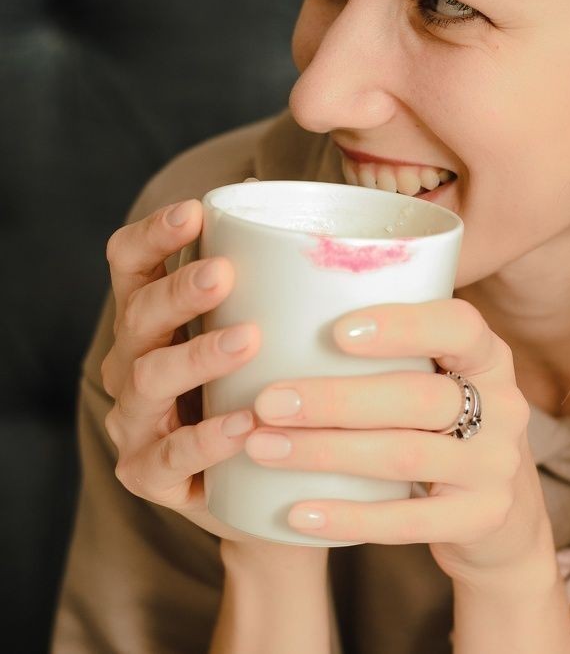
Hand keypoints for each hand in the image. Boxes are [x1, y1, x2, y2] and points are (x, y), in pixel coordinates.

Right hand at [101, 196, 326, 570]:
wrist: (260, 485)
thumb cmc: (259, 387)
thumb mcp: (262, 331)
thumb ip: (273, 283)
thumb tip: (310, 217)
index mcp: (151, 317)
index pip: (131, 263)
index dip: (153, 233)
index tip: (195, 211)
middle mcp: (131, 362)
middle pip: (138, 315)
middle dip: (179, 291)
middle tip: (225, 273)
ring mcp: (133, 420)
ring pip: (149, 380)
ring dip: (196, 356)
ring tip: (247, 339)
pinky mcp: (147, 474)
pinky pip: (168, 456)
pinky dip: (207, 439)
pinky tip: (246, 424)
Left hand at [244, 300, 553, 586]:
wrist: (499, 508)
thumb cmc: (442, 421)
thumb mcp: (439, 375)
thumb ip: (392, 348)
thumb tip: (283, 309)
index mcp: (488, 355)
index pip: (459, 325)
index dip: (401, 326)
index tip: (336, 332)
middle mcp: (504, 406)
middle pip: (418, 397)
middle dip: (334, 399)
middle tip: (268, 402)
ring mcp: (495, 466)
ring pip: (405, 456)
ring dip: (325, 452)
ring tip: (263, 446)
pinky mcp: (481, 519)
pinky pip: (406, 521)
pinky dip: (347, 517)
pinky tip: (296, 513)